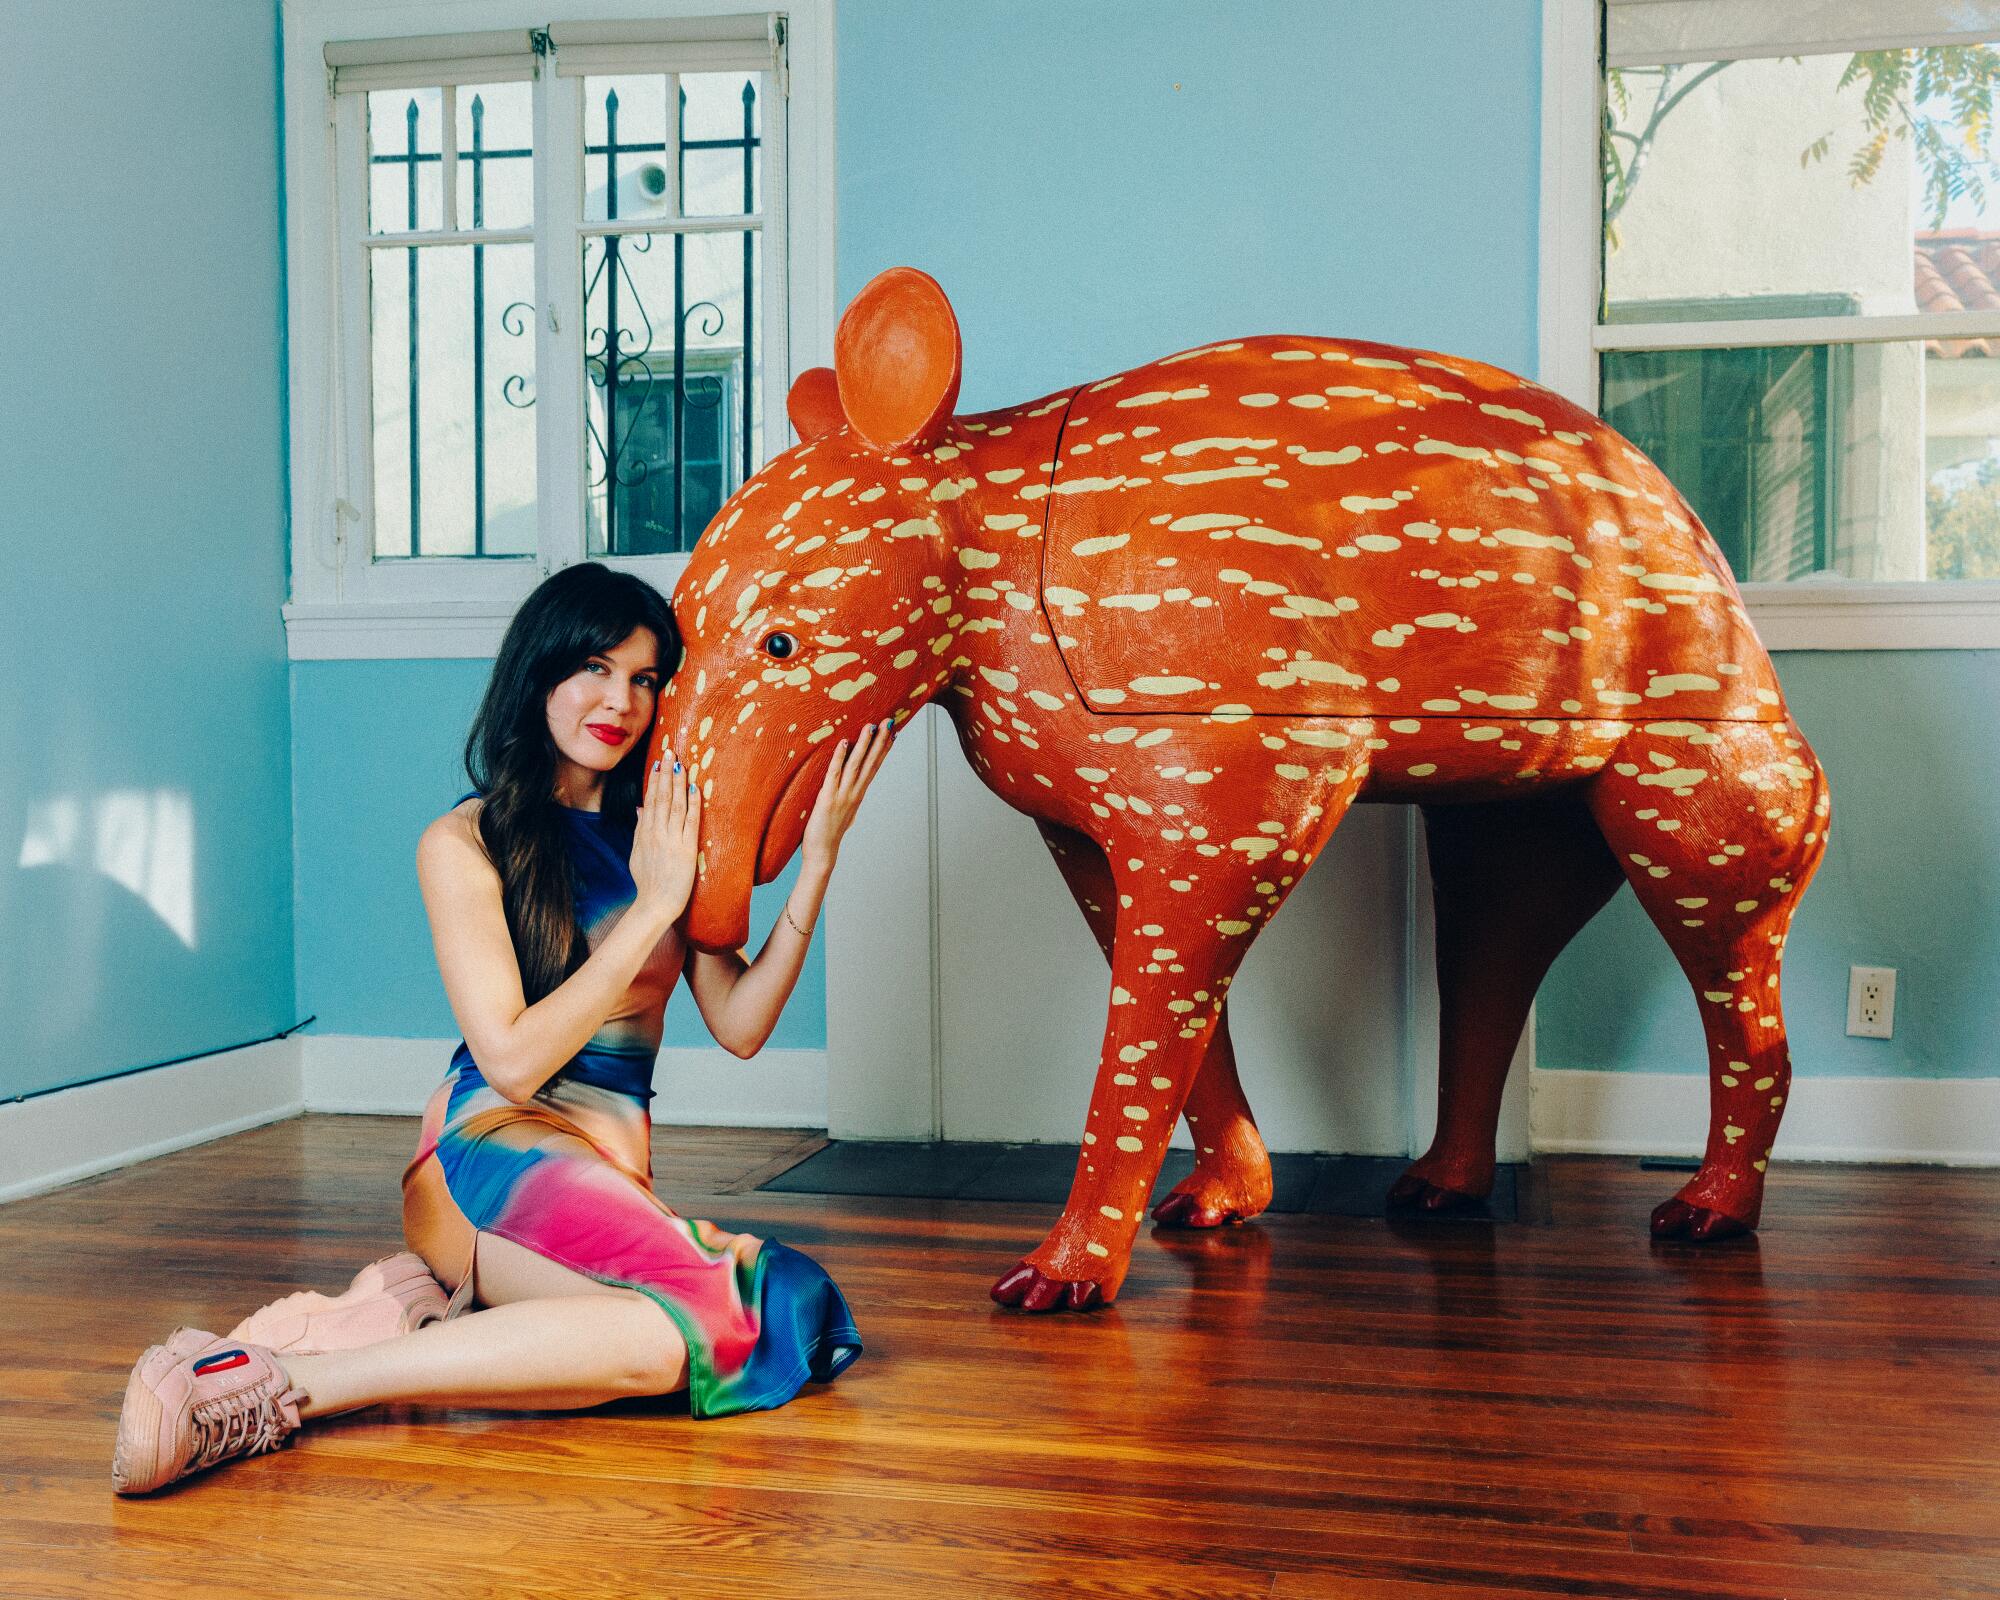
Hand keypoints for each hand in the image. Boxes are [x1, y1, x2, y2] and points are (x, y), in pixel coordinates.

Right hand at [631, 747, 701, 925]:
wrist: (654, 905)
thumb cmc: (648, 882)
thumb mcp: (637, 853)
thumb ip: (639, 830)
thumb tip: (640, 809)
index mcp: (644, 833)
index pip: (650, 800)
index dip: (655, 780)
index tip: (659, 762)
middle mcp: (656, 833)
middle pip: (661, 797)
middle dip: (666, 773)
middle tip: (670, 752)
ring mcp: (670, 840)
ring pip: (674, 805)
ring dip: (678, 783)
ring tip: (681, 763)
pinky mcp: (685, 849)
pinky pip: (690, 821)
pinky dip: (692, 803)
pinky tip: (694, 788)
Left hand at [801, 719, 895, 871]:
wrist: (822, 853)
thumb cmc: (828, 833)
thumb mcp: (842, 811)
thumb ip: (847, 797)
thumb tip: (848, 785)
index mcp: (858, 795)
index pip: (874, 767)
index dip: (884, 749)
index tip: (893, 733)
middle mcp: (854, 793)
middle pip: (871, 762)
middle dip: (880, 741)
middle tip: (889, 721)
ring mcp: (842, 795)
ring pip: (856, 765)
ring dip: (864, 745)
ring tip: (871, 726)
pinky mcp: (827, 799)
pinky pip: (834, 774)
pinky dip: (840, 757)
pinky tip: (844, 742)